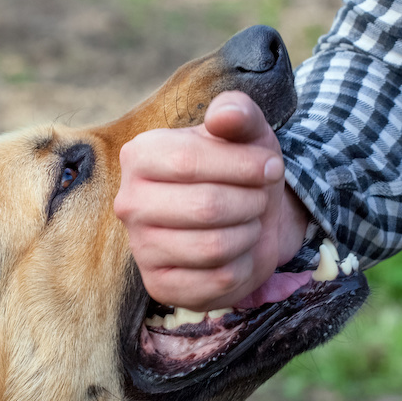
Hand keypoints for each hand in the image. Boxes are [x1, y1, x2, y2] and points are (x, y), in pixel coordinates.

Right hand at [114, 91, 308, 310]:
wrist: (246, 218)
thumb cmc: (239, 170)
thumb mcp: (246, 133)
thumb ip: (238, 113)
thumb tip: (224, 116)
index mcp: (139, 156)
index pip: (188, 161)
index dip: (242, 166)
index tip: (271, 167)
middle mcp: (130, 203)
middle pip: (205, 207)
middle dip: (250, 202)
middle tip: (258, 198)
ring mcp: (141, 248)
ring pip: (213, 247)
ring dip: (248, 234)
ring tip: (247, 222)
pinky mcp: (160, 286)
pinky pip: (218, 280)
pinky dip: (244, 266)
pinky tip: (237, 253)